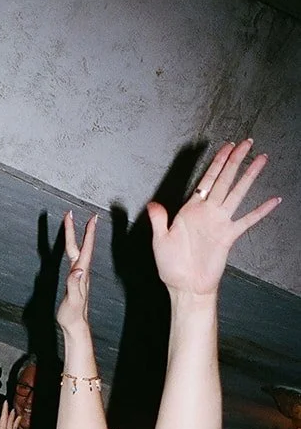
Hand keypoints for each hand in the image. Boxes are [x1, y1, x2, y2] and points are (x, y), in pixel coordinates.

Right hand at [55, 210, 96, 332]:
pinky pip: (74, 259)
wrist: (75, 325)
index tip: (88, 217)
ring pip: (77, 251)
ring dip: (76, 237)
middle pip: (79, 246)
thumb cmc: (72, 314)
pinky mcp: (75, 279)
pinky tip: (73, 248)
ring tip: (74, 225)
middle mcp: (81, 271)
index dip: (85, 232)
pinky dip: (73, 248)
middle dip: (78, 229)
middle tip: (74, 214)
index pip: (83, 248)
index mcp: (81, 273)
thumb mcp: (73, 299)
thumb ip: (75, 284)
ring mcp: (79, 275)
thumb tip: (78, 269)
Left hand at [148, 140, 279, 298]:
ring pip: (237, 193)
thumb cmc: (171, 266)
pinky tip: (274, 200)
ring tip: (262, 159)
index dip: (217, 162)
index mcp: (191, 210)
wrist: (185, 286)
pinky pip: (248, 220)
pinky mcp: (229, 236)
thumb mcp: (160, 241)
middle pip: (224, 179)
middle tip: (247, 142)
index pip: (206, 180)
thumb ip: (158, 220)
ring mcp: (220, 223)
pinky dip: (261, 211)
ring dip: (249, 176)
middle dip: (235, 160)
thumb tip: (153, 203)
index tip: (227, 147)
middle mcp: (208, 212)